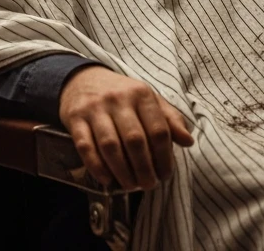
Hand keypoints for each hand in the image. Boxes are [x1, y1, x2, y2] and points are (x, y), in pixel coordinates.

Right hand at [58, 66, 193, 190]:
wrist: (82, 79)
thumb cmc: (122, 95)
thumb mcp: (149, 99)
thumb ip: (170, 119)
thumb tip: (188, 141)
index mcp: (141, 93)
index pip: (158, 129)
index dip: (165, 157)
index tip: (166, 174)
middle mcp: (118, 99)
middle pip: (135, 140)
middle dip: (144, 169)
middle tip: (149, 185)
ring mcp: (94, 108)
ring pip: (111, 145)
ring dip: (122, 171)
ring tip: (130, 185)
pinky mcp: (75, 118)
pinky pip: (85, 146)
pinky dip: (96, 166)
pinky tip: (106, 179)